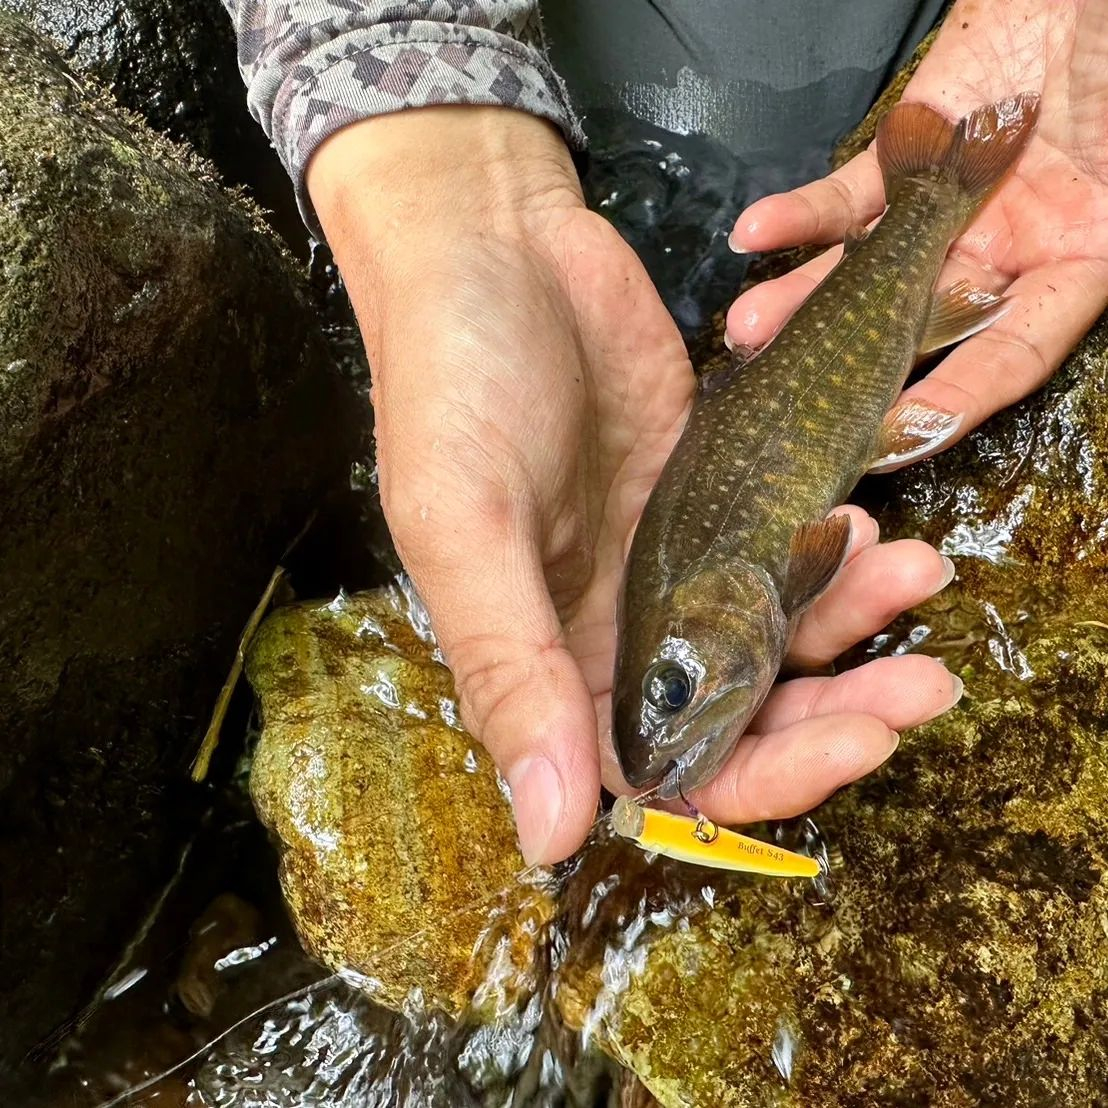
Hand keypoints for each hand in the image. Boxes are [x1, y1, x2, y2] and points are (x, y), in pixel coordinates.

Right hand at [308, 107, 960, 864]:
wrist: (492, 246)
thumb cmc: (450, 383)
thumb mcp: (464, 527)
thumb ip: (511, 670)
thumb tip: (551, 837)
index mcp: (547, 662)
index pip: (661, 771)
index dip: (758, 781)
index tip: (851, 747)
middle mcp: (613, 629)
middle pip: (739, 716)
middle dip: (835, 714)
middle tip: (922, 687)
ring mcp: (669, 563)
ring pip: (776, 635)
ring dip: (853, 625)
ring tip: (914, 573)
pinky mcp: (712, 496)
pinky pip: (785, 549)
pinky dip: (836, 550)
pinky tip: (867, 522)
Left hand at [728, 0, 1107, 439]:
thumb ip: (1106, 230)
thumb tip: (1060, 283)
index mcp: (1074, 267)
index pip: (1007, 356)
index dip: (956, 400)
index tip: (895, 440)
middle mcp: (1002, 253)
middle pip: (916, 326)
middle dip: (848, 364)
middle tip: (790, 397)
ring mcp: (946, 211)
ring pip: (866, 271)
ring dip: (803, 298)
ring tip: (747, 327)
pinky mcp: (906, 159)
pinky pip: (848, 195)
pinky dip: (801, 214)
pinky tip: (753, 233)